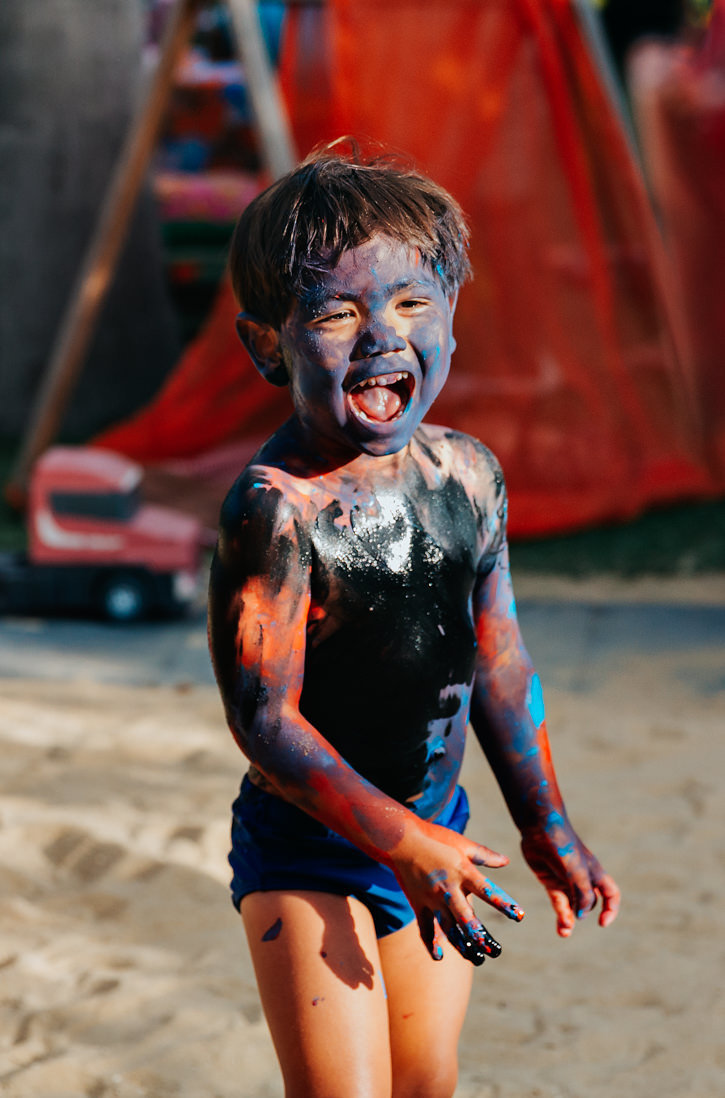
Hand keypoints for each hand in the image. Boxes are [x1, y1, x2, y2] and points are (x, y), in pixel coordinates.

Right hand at [390, 819, 523, 964]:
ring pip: (447, 927)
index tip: (520, 916)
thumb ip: (484, 855)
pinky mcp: (417, 903)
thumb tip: (506, 861)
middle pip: (465, 916)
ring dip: (461, 945)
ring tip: (476, 959)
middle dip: (479, 936)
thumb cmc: (436, 839)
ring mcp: (431, 898)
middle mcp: (448, 887)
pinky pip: (424, 927)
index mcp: (462, 871)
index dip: (503, 903)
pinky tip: (439, 957)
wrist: (401, 840)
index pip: (486, 890)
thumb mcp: (462, 844)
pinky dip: (431, 943)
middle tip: (494, 952)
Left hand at [520, 818, 619, 936]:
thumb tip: (582, 917)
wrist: (539, 828)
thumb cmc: (563, 846)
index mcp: (595, 873)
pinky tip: (560, 923)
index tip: (603, 923)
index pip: (611, 894)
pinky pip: (558, 900)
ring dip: (569, 919)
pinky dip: (560, 912)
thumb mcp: (577, 872)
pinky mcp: (550, 880)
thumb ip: (582, 894)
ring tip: (563, 932)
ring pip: (572, 905)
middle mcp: (582, 877)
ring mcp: (566, 879)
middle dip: (583, 915)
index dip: (611, 909)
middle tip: (570, 924)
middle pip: (589, 903)